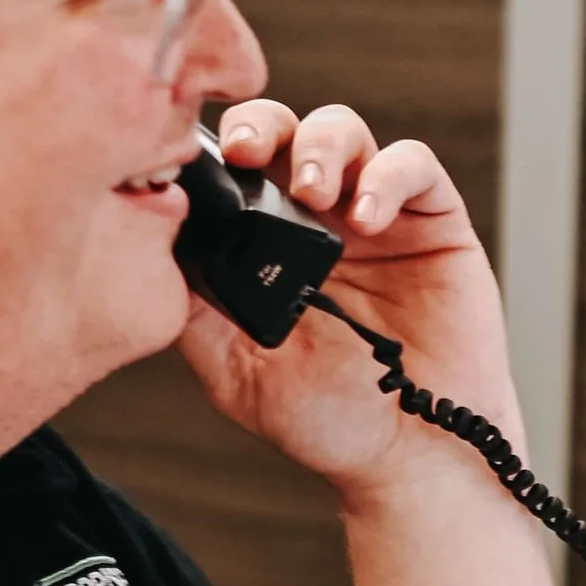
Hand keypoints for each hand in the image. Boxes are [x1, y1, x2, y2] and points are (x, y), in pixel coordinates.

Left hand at [176, 98, 521, 495]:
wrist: (411, 459)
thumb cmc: (329, 422)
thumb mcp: (235, 368)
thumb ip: (196, 307)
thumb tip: (150, 243)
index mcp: (268, 245)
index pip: (235, 168)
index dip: (215, 148)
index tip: (194, 161)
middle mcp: (319, 219)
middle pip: (285, 130)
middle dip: (262, 125)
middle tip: (248, 152)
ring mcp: (378, 215)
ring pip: (346, 132)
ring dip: (322, 147)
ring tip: (315, 194)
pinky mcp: (435, 221)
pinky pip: (415, 165)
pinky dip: (388, 176)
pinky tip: (367, 217)